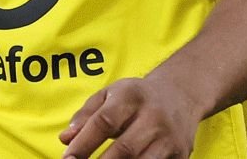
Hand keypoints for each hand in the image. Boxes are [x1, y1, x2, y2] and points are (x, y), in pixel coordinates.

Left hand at [58, 75, 200, 158]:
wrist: (181, 94)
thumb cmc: (137, 97)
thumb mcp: (110, 95)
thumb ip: (86, 116)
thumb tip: (65, 139)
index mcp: (132, 97)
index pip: (104, 121)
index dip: (83, 143)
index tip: (68, 158)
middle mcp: (154, 117)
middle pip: (125, 149)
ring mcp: (170, 138)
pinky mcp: (181, 154)